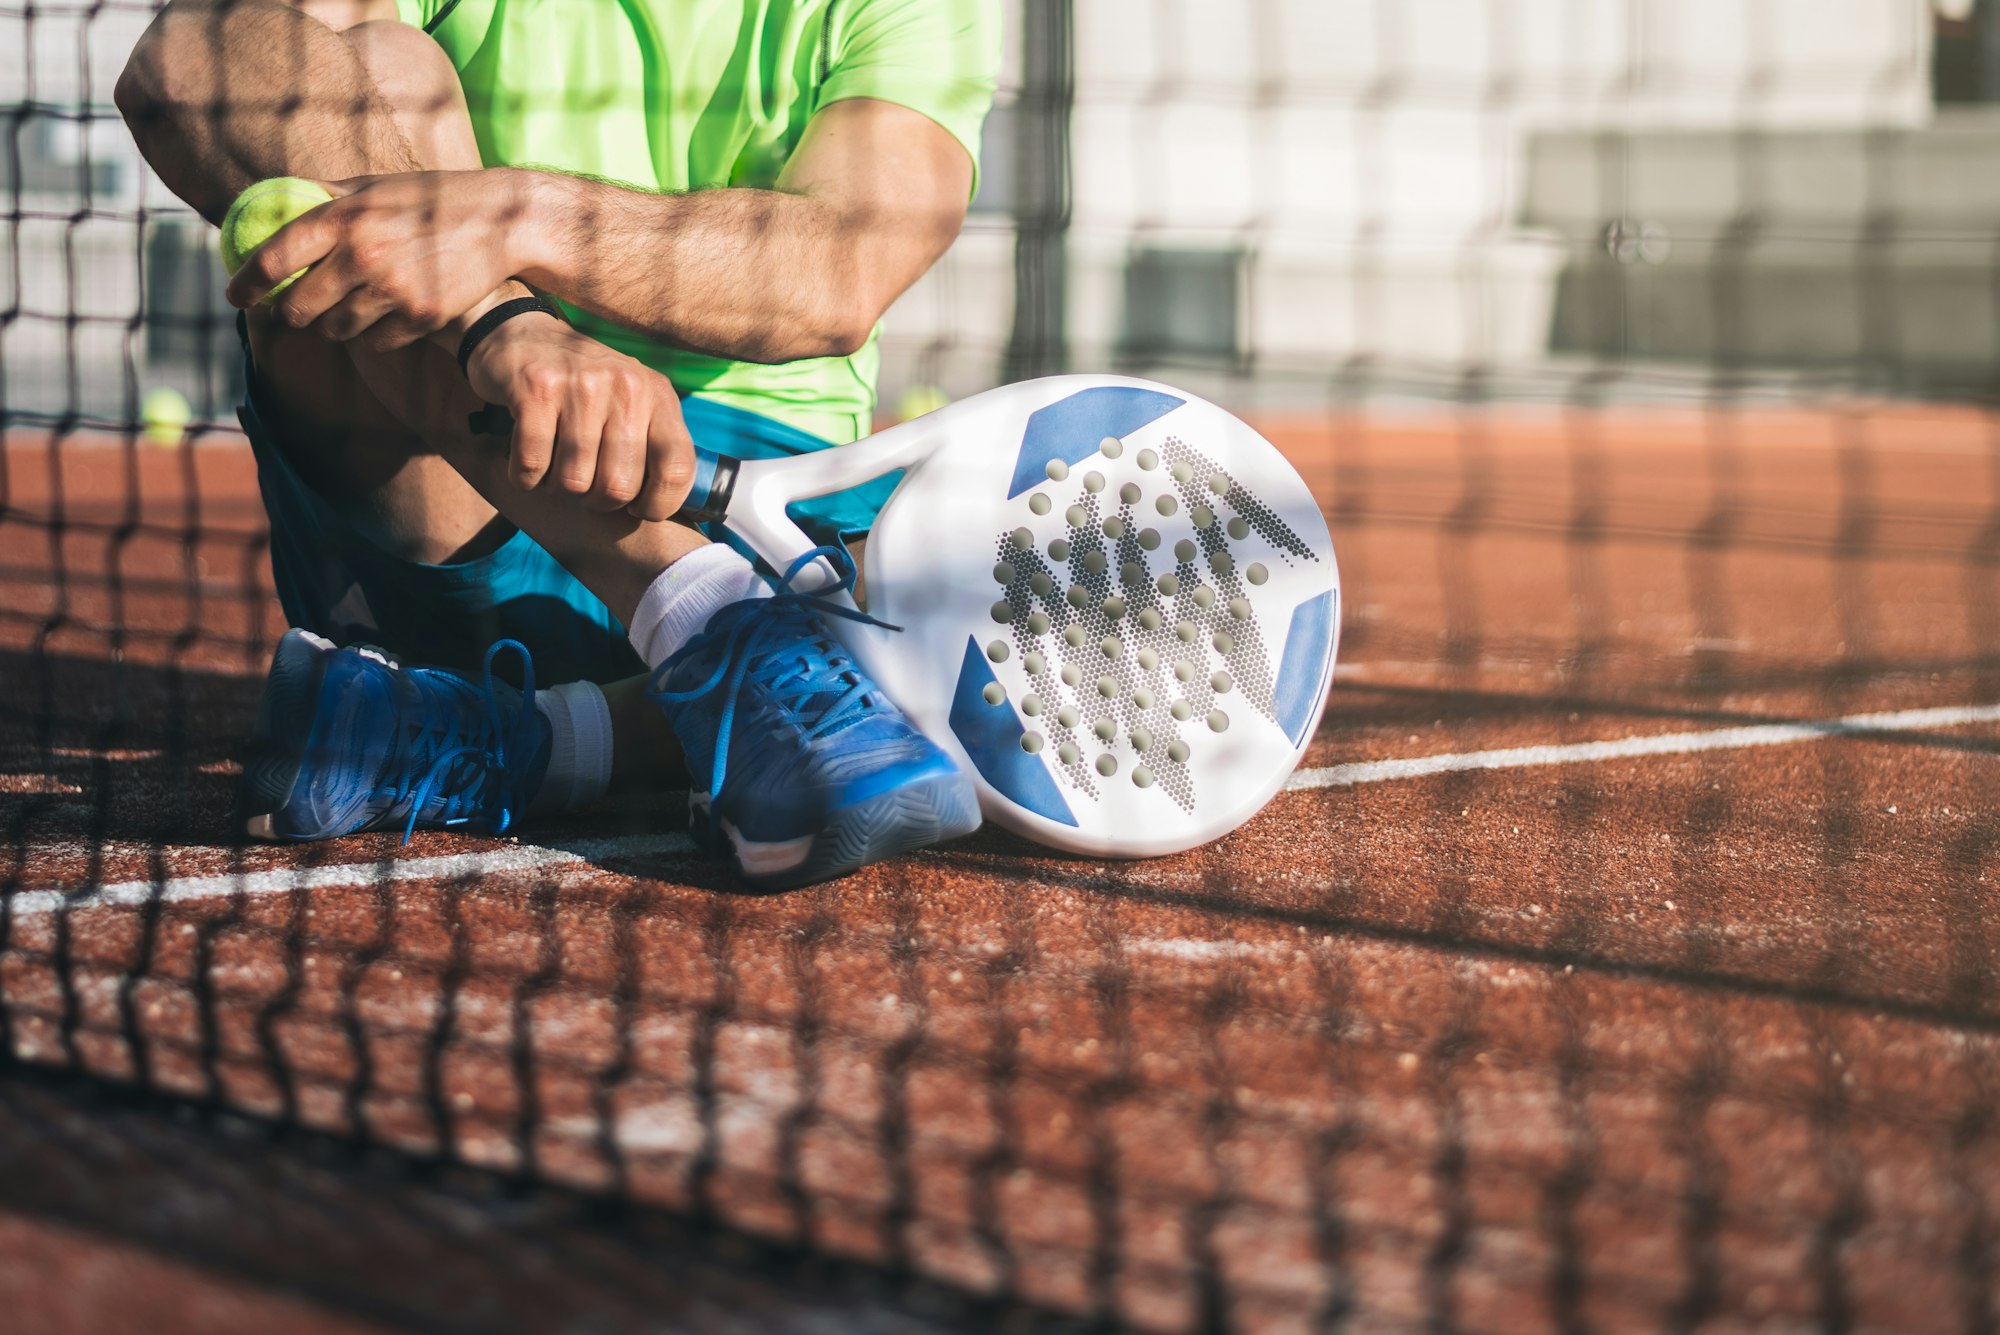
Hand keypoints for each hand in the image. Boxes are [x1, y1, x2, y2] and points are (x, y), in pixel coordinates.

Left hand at [227, 168, 536, 350]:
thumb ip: (327, 198)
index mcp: (341, 217)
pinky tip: (392, 313)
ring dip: (336, 325)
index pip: (272, 259)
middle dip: (294, 313)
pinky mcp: (421, 316)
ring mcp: (392, 290)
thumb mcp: (375, 186)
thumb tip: (276, 203)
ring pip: (338, 330)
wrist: (501, 221)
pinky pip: (378, 341)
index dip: (246, 283)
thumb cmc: (432, 198)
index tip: (236, 296)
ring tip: (352, 307)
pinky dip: (377, 334)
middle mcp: (361, 255)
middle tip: (298, 309)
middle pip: (300, 308)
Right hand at [464, 313, 695, 519]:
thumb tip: (677, 512)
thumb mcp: (633, 403)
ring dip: (557, 489)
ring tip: (554, 466)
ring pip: (574, 481)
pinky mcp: (536, 388)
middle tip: (583, 485)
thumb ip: (654, 444)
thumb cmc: (584, 387)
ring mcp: (582, 385)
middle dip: (596, 502)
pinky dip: (524, 477)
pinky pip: (532, 465)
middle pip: (619, 487)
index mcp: (658, 395)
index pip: (677, 469)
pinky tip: (527, 460)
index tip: (636, 508)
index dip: (658, 504)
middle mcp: (627, 386)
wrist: (522, 335)